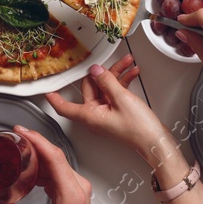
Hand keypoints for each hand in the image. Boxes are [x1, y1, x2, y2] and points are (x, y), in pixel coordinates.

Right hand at [0, 127, 112, 203]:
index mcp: (71, 195)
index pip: (54, 157)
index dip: (37, 140)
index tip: (22, 132)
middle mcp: (78, 188)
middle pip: (55, 156)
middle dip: (34, 145)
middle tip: (16, 139)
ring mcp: (79, 189)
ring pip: (57, 163)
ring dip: (38, 157)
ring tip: (20, 153)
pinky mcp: (75, 192)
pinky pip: (59, 172)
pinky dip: (44, 167)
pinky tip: (31, 170)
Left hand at [45, 56, 161, 154]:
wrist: (155, 141)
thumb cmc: (139, 129)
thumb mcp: (121, 99)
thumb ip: (107, 81)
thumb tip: (96, 70)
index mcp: (90, 116)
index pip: (64, 107)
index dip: (54, 97)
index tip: (47, 87)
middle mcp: (95, 116)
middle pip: (90, 89)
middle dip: (102, 73)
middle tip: (110, 62)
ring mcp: (106, 114)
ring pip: (105, 88)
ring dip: (116, 75)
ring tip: (127, 63)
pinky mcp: (116, 112)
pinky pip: (114, 93)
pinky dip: (122, 82)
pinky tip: (131, 73)